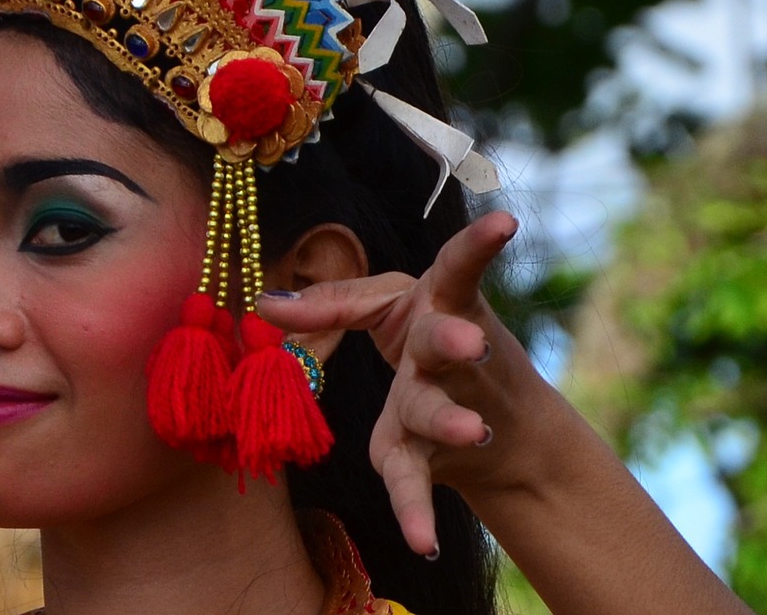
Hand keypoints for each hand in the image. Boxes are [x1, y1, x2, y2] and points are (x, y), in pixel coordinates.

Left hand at [256, 210, 539, 555]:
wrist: (498, 426)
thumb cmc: (431, 346)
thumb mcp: (393, 312)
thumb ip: (333, 304)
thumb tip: (262, 304)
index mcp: (442, 304)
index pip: (457, 271)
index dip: (475, 247)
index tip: (504, 224)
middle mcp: (452, 352)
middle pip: (447, 344)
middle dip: (455, 342)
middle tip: (471, 344)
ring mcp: (448, 405)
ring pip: (436, 412)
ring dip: (447, 423)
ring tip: (470, 434)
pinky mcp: (435, 456)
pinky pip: (419, 480)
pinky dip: (416, 511)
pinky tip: (420, 543)